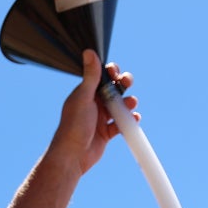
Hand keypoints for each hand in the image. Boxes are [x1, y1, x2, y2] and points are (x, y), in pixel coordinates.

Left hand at [49, 51, 138, 175]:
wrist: (73, 155)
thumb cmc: (74, 125)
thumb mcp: (83, 97)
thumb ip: (90, 76)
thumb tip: (89, 52)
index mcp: (85, 93)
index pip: (101, 76)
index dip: (111, 72)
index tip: (116, 73)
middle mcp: (93, 103)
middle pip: (114, 88)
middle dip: (123, 84)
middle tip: (127, 83)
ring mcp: (100, 118)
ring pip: (120, 105)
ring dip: (129, 102)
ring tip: (131, 104)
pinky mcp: (107, 132)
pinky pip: (122, 123)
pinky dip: (130, 120)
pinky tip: (134, 119)